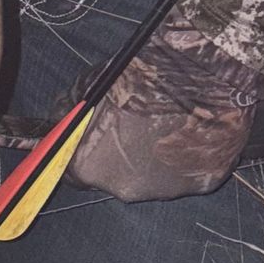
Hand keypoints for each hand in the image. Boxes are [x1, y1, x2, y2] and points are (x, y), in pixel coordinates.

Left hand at [68, 30, 263, 202]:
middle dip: (120, 155)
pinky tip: (192, 129)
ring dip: (155, 157)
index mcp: (90, 167)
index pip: (74, 173)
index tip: (92, 141)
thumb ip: (70, 111)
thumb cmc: (143, 75)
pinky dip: (187, 156)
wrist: (202, 72)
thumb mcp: (91, 84)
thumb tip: (60, 120)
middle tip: (136, 125)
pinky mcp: (201, 185)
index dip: (82, 154)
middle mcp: (125, 188)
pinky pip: (188, 173)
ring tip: (167, 122)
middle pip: (115, 176)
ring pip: (153, 177)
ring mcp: (165, 190)